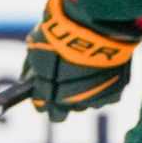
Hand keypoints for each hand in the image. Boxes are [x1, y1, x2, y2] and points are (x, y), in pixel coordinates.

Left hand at [20, 0, 141, 118]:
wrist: (92, 27)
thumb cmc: (60, 36)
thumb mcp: (36, 50)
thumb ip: (32, 69)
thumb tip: (27, 78)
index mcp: (47, 96)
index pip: (41, 108)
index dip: (41, 98)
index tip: (44, 90)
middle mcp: (69, 103)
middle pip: (60, 115)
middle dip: (60, 103)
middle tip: (64, 85)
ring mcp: (93, 99)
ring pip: (85, 105)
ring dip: (84, 95)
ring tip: (88, 74)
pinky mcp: (114, 92)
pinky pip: (107, 97)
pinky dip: (105, 88)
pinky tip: (104, 73)